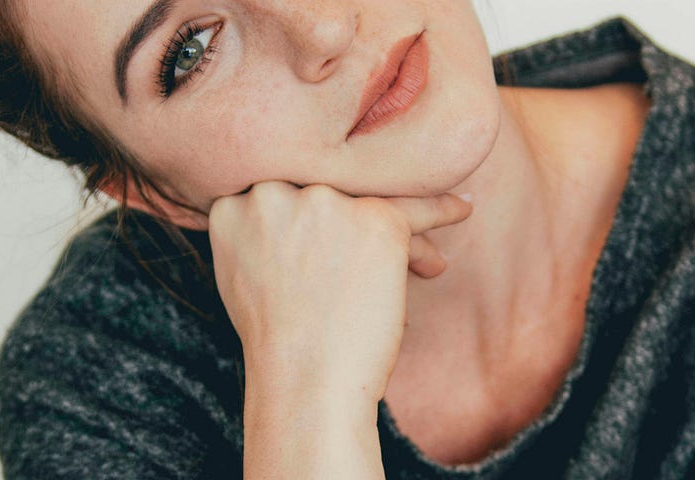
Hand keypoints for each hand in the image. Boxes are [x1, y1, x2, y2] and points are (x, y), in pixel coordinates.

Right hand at [204, 180, 472, 402]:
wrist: (304, 381)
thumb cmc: (279, 342)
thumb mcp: (242, 273)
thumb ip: (258, 230)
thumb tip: (295, 203)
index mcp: (233, 204)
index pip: (287, 188)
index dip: (318, 215)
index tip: (336, 237)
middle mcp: (275, 192)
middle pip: (330, 190)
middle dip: (358, 221)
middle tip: (376, 255)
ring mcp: (324, 201)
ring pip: (372, 199)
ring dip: (401, 233)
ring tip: (424, 261)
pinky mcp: (374, 218)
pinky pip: (417, 207)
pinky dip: (442, 209)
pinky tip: (461, 209)